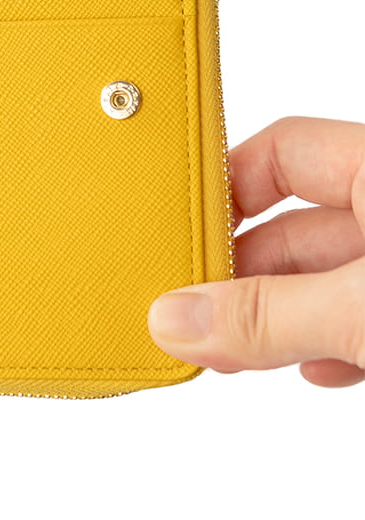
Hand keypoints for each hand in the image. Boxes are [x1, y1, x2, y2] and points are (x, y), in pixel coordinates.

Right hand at [148, 116, 364, 386]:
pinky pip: (361, 315)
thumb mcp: (363, 310)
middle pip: (294, 225)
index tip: (178, 232)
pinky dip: (329, 341)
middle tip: (192, 312)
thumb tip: (175, 318)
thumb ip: (269, 315)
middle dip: (242, 272)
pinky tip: (311, 368)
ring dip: (280, 317)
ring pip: (326, 279)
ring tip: (236, 351)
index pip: (281, 151)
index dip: (225, 186)